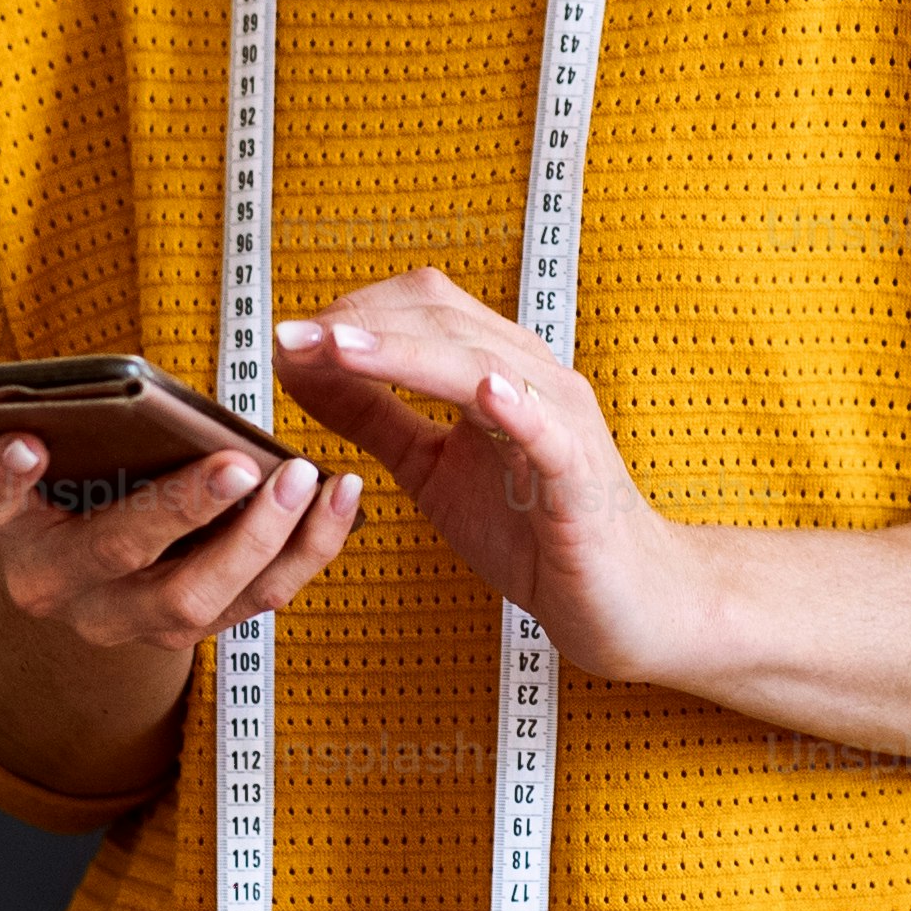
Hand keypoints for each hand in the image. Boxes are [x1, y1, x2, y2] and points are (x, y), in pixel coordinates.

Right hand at [0, 427, 363, 654]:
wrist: (81, 578)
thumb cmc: (69, 487)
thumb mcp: (45, 458)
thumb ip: (62, 423)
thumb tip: (109, 390)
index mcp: (13, 531)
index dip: (4, 477)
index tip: (29, 443)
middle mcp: (60, 589)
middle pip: (118, 554)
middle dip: (183, 509)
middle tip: (238, 464)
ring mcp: (127, 621)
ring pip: (199, 599)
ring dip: (262, 537)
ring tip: (303, 476)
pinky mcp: (189, 632)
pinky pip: (257, 600)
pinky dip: (306, 549)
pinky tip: (339, 496)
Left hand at [268, 268, 710, 687]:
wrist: (623, 602)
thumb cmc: (535, 534)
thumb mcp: (431, 469)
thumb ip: (374, 416)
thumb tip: (304, 369)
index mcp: (494, 370)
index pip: (421, 308)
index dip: (352, 313)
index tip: (288, 337)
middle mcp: (531, 378)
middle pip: (443, 319)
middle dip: (360, 324)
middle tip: (291, 338)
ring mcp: (562, 420)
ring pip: (481, 362)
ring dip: (405, 352)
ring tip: (341, 349)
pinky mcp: (581, 474)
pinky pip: (547, 430)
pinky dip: (515, 406)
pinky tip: (480, 391)